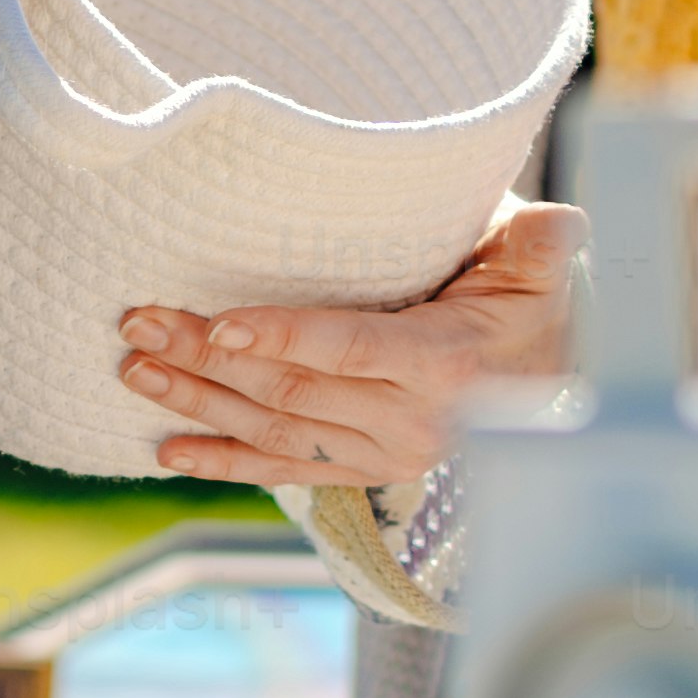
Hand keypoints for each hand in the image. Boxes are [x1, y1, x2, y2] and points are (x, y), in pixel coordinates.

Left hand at [120, 199, 579, 495]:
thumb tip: (561, 226)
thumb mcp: (540, 263)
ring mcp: (383, 456)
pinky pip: (286, 471)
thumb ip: (543, 244)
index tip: (218, 321)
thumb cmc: (531, 300)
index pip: (350, 348)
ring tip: (136, 370)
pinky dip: (225, 464)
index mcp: (446, 364)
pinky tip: (170, 452)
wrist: (551, 381)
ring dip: (198, 403)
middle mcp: (411, 423)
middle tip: (139, 322)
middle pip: (290, 389)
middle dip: (207, 357)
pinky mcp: (364, 471)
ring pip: (274, 431)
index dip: (283, 336)